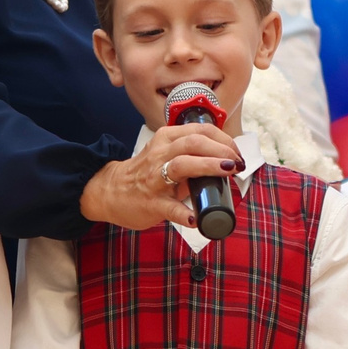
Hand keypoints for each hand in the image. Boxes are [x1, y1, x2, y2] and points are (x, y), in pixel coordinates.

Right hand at [78, 122, 243, 231]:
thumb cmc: (144, 174)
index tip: (236, 152)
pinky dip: (184, 213)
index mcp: (166, 139)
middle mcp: (160, 154)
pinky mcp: (151, 203)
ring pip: (182, 165)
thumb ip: (191, 157)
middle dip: (221, 149)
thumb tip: (223, 165)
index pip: (200, 130)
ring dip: (208, 166)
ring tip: (227, 171)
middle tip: (237, 162)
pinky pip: (170, 208)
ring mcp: (155, 178)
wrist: (110, 192)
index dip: (224, 139)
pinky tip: (196, 218)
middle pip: (194, 142)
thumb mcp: (165, 156)